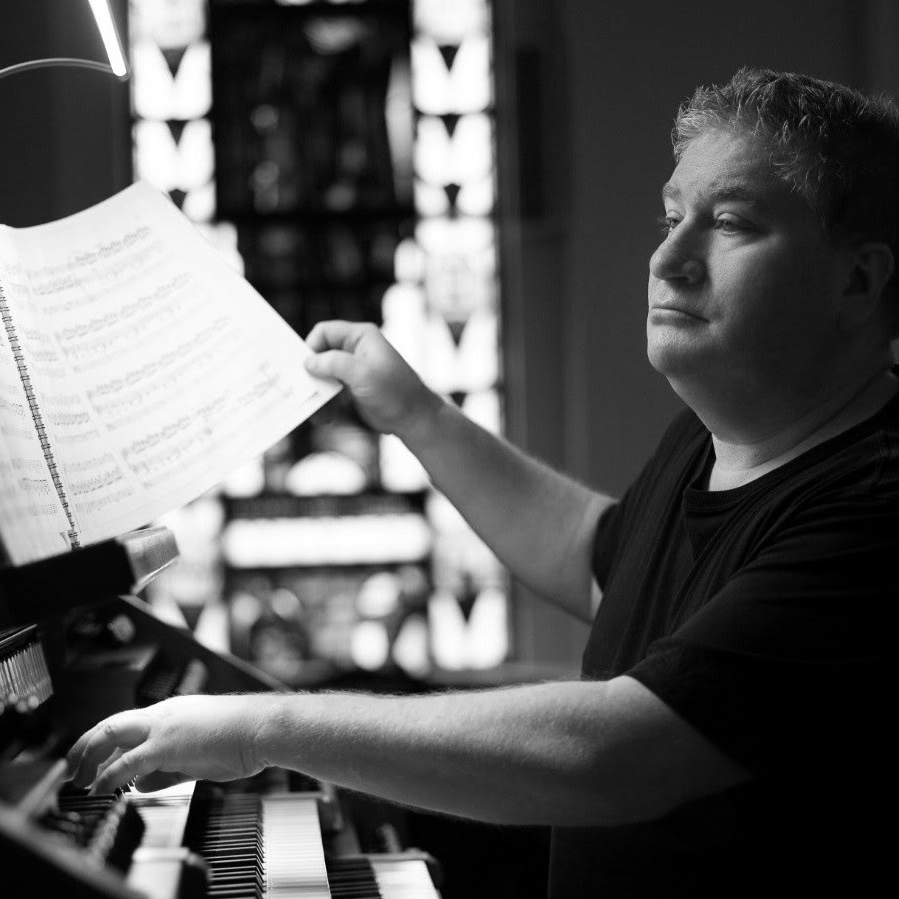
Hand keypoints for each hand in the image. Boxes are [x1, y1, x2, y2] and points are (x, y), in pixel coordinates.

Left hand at [66, 695, 270, 793]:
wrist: (263, 728)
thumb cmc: (244, 738)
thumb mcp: (199, 757)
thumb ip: (168, 770)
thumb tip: (141, 783)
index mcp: (174, 713)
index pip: (129, 725)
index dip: (107, 744)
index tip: (95, 761)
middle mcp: (164, 714)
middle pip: (112, 723)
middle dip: (86, 745)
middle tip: (72, 767)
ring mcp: (165, 726)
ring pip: (112, 734)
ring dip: (89, 757)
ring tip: (79, 778)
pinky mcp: (168, 744)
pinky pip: (127, 761)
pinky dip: (109, 776)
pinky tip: (100, 788)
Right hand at [304, 321, 442, 439]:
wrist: (414, 419)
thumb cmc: (396, 392)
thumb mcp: (363, 374)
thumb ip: (334, 364)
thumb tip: (308, 362)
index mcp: (360, 337)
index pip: (324, 332)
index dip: (312, 348)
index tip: (305, 369)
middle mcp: (355, 350)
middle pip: (320, 355)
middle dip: (313, 376)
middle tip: (306, 394)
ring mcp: (353, 370)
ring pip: (323, 377)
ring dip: (318, 395)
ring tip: (319, 415)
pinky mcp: (352, 389)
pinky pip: (330, 392)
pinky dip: (325, 404)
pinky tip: (326, 418)